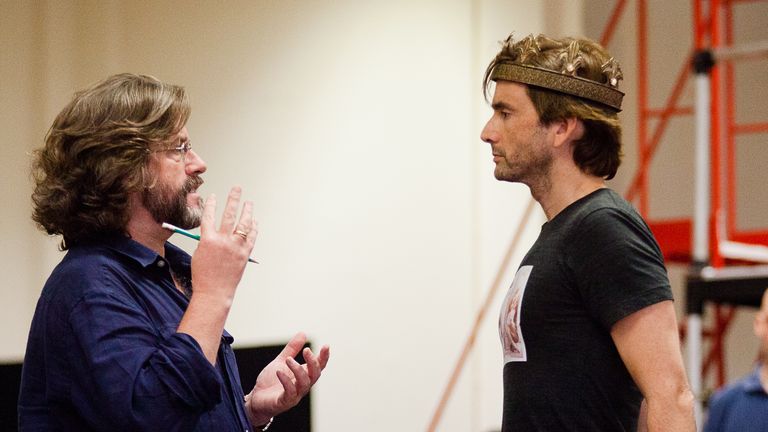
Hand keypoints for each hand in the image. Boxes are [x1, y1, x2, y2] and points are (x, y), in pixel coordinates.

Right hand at [191, 186, 256, 303]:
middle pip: (229, 214)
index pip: (209, 216)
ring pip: (244, 223)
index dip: (212, 204)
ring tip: (249, 202)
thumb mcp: (198, 254)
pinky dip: (253, 227)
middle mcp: (223, 241)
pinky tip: (254, 221)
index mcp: (207, 240)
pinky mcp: (245, 253)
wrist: (214, 292)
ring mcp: (236, 246)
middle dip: (233, 199)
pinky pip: (251, 236)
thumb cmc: (203, 275)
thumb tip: (214, 230)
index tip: (213, 196)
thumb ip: (206, 240)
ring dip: (247, 211)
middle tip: (237, 189)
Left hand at [245, 333, 329, 425]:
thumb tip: (303, 333)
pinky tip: (279, 372)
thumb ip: (292, 349)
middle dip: (313, 362)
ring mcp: (295, 395)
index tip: (326, 345)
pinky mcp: (285, 402)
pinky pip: (290, 392)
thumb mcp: (281, 361)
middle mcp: (302, 385)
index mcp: (303, 374)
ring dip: (298, 370)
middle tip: (306, 350)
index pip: (319, 366)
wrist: (257, 398)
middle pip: (315, 375)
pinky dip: (286, 381)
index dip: (324, 357)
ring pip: (304, 383)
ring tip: (288, 360)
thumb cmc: (271, 381)